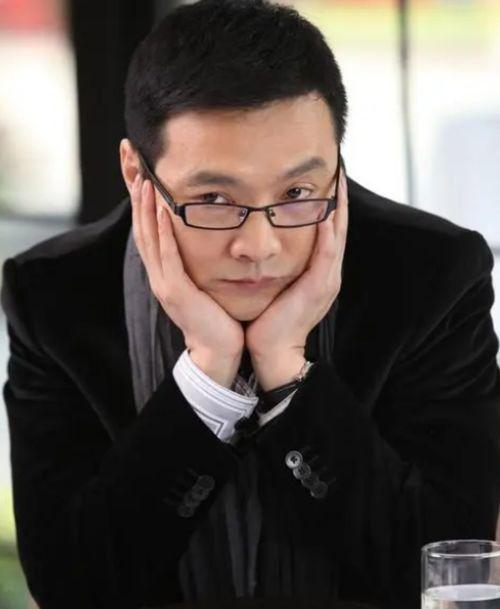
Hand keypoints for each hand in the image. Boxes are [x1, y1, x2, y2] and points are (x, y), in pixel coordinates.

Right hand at [131, 174, 243, 385]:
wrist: (218, 350)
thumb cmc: (216, 317)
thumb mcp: (202, 283)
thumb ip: (197, 262)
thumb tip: (206, 238)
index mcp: (165, 272)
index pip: (148, 230)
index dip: (142, 202)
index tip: (140, 174)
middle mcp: (159, 275)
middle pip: (142, 229)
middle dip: (137, 198)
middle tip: (133, 167)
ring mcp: (165, 283)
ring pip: (149, 239)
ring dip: (145, 209)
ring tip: (143, 181)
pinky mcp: (176, 292)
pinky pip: (167, 257)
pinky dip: (162, 233)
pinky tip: (161, 212)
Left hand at [246, 164, 348, 389]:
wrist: (272, 350)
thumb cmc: (269, 319)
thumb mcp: (276, 285)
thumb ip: (278, 264)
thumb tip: (264, 242)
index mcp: (319, 271)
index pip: (328, 230)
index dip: (329, 203)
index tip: (326, 177)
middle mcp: (328, 272)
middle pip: (338, 227)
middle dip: (338, 197)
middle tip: (338, 167)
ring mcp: (327, 279)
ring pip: (337, 235)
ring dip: (338, 207)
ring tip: (338, 179)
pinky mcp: (319, 287)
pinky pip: (327, 254)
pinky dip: (328, 232)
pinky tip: (327, 211)